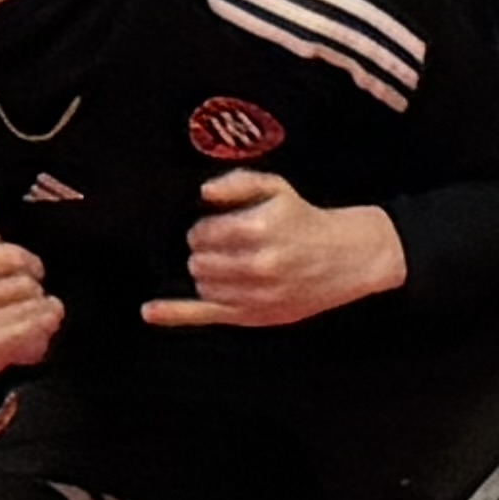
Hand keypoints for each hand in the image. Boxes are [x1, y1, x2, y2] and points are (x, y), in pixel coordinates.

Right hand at [0, 184, 63, 375]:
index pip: (7, 257)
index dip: (24, 260)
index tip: (29, 266)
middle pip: (19, 284)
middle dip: (33, 286)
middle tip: (32, 289)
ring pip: (24, 308)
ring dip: (40, 306)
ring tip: (36, 306)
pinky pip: (23, 334)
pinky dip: (42, 325)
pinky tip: (45, 319)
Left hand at [141, 169, 407, 330]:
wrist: (349, 258)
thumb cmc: (304, 220)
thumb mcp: (276, 189)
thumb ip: (237, 183)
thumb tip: (203, 192)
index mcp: (259, 230)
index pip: (201, 233)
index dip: (203, 229)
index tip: (215, 228)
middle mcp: (256, 265)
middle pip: (198, 260)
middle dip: (204, 251)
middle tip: (223, 247)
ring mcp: (255, 295)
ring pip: (202, 285)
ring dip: (207, 274)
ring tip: (229, 266)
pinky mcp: (255, 316)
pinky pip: (206, 315)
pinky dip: (174, 314)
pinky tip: (150, 311)